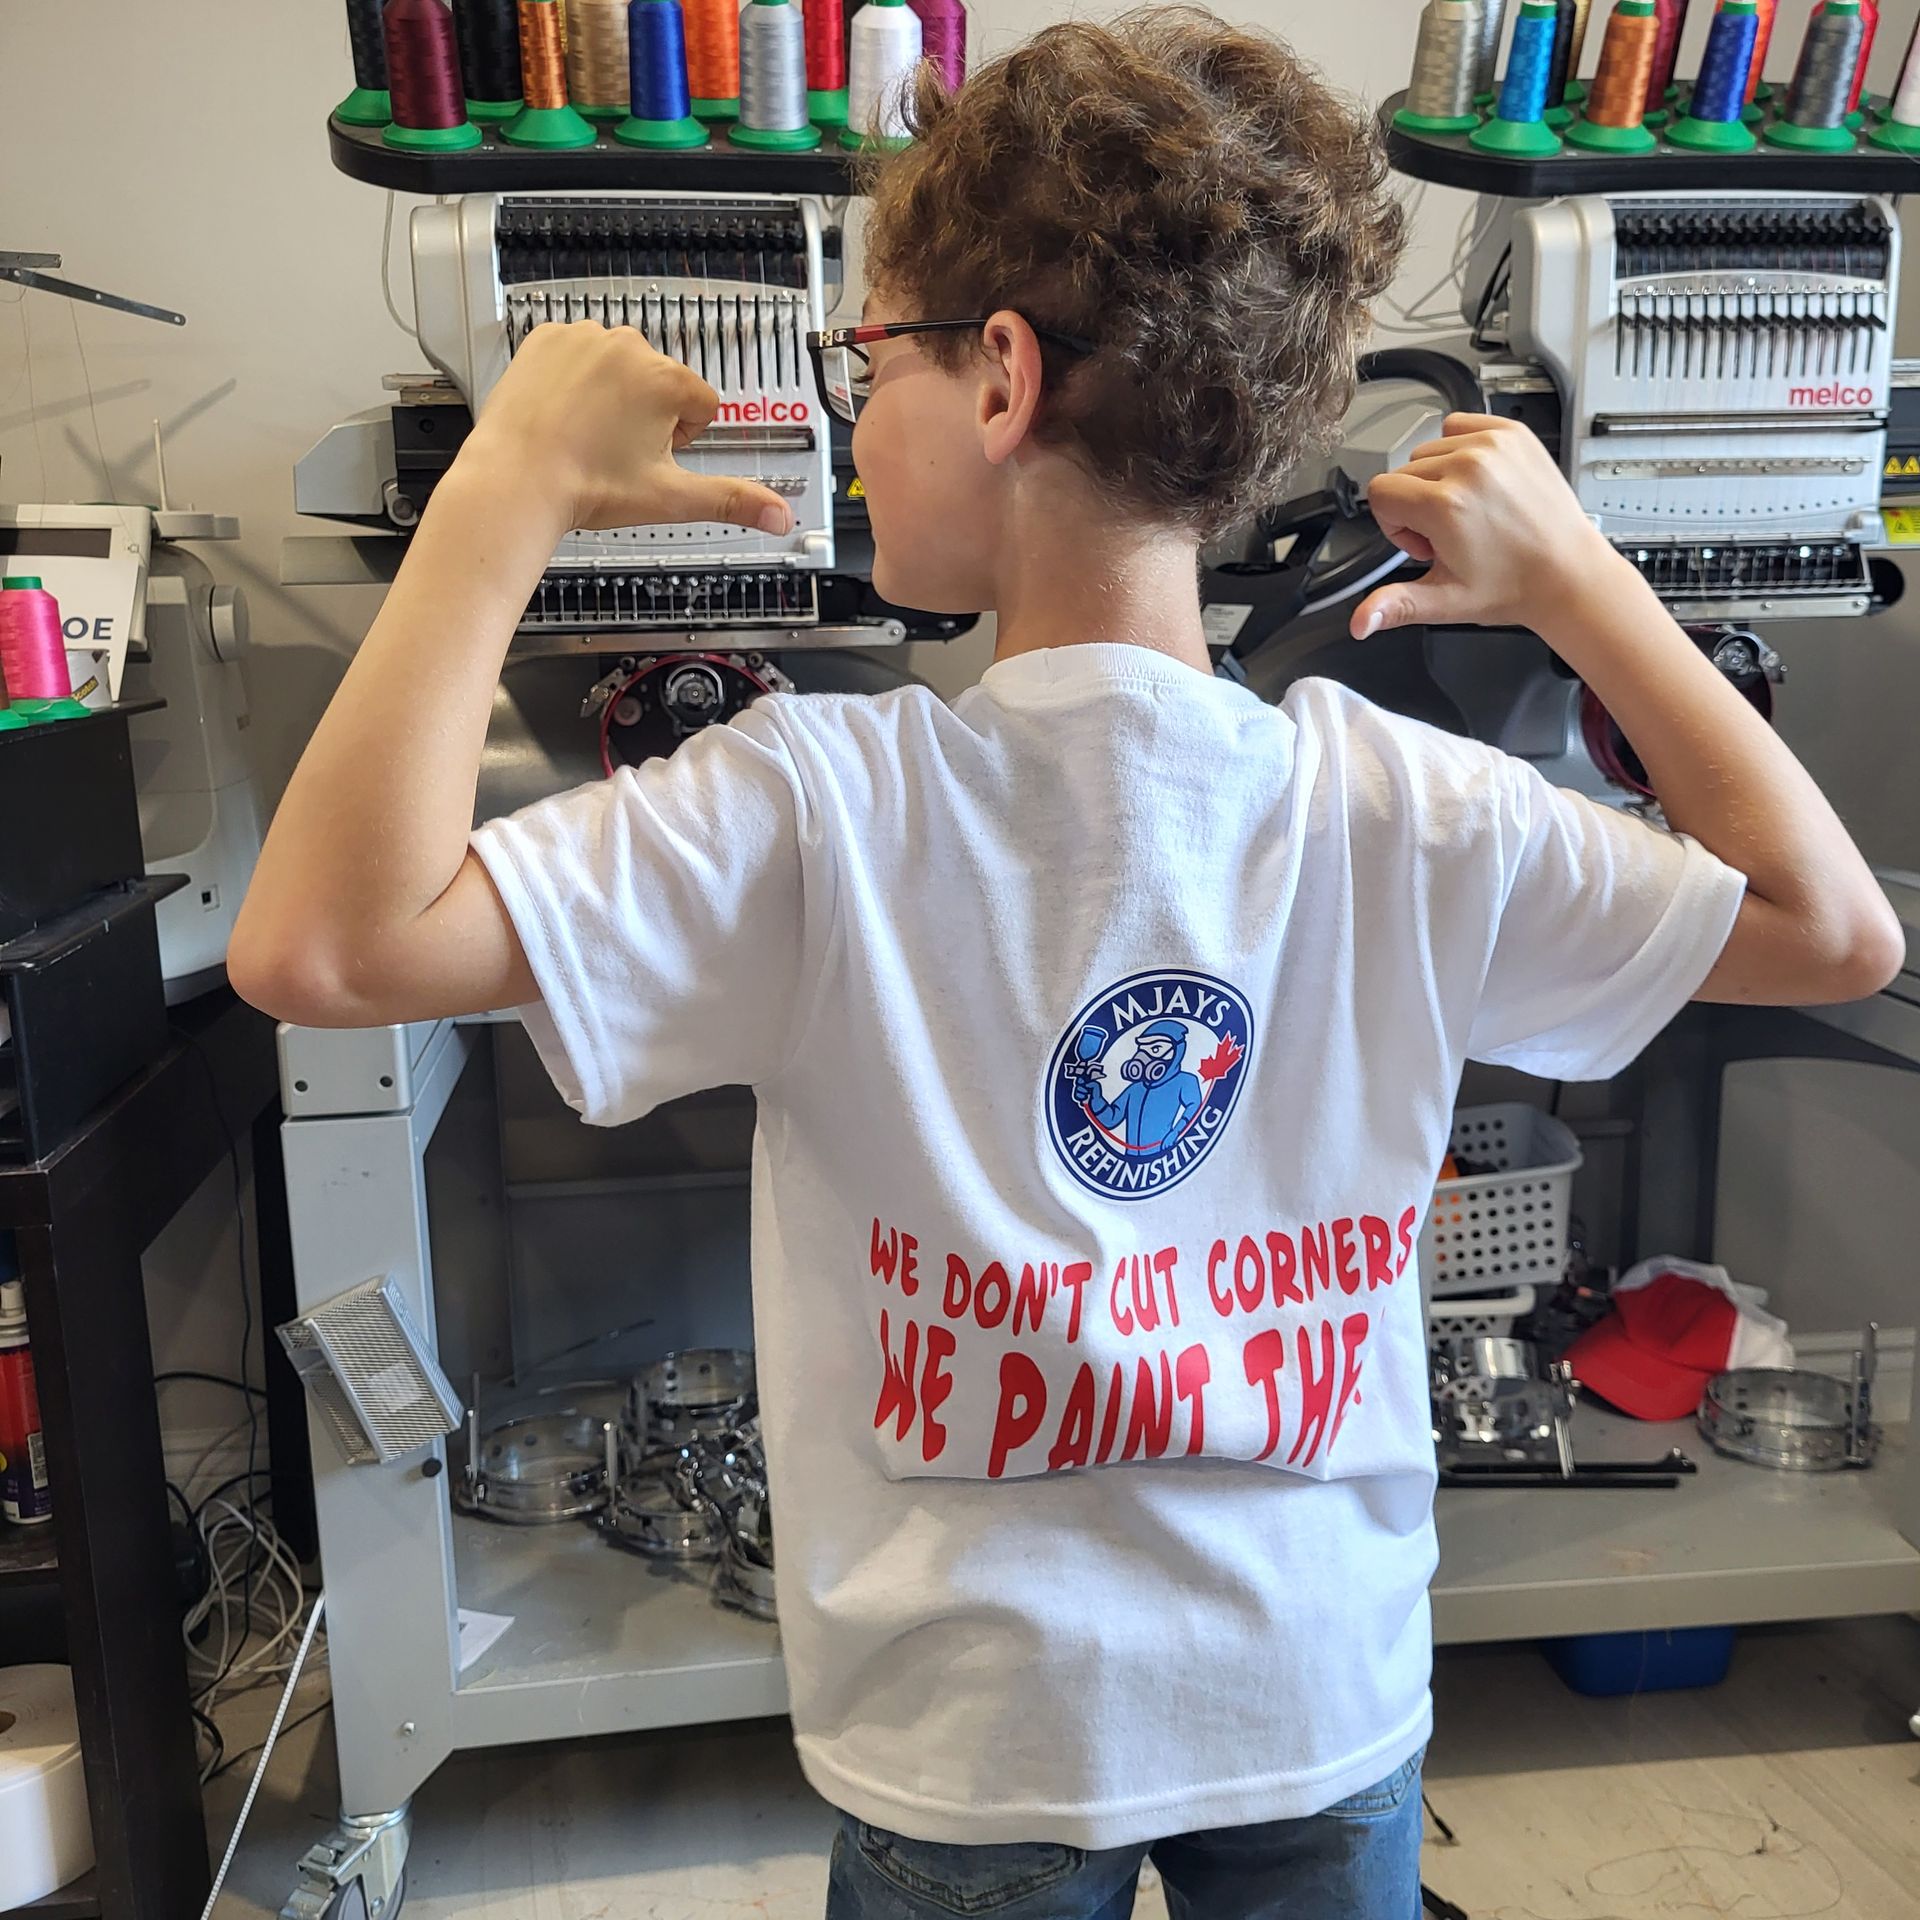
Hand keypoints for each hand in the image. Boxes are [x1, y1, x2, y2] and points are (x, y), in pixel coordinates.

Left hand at [461, 321, 794, 535]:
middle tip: (616, 452)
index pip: (702, 404)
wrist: (516, 478)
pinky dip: (575, 380)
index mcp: (665, 381)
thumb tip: (782, 516)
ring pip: (620, 368)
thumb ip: (732, 501)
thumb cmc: (587, 487)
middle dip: (648, 415)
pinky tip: (564, 413)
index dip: (682, 438)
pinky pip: (579, 355)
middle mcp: (628, 348)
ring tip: (587, 435)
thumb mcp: (670, 498)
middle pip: (662, 383)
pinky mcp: (547, 339)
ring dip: (613, 395)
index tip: (650, 457)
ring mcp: (584, 339)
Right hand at [1350, 414, 1624, 636]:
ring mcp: (1493, 445)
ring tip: (1469, 511)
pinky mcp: (1512, 434)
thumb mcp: (1445, 601)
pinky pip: (1460, 426)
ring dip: (1438, 478)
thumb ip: (1395, 605)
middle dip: (1416, 504)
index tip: (1424, 542)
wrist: (1568, 572)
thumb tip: (1360, 622)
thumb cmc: (1514, 585)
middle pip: (1403, 472)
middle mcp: (1468, 466)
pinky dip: (1461, 450)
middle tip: (1451, 533)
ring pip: (1429, 451)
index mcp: (1445, 505)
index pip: (1380, 492)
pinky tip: (1480, 484)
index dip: (1395, 524)